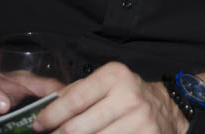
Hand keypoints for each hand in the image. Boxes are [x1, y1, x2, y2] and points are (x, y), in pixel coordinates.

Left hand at [32, 62, 188, 133]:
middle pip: (76, 128)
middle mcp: (128, 96)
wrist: (166, 109)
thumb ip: (74, 91)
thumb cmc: (126, 96)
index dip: (50, 117)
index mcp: (115, 76)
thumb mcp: (104, 84)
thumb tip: (41, 102)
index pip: (73, 100)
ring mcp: (138, 120)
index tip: (38, 126)